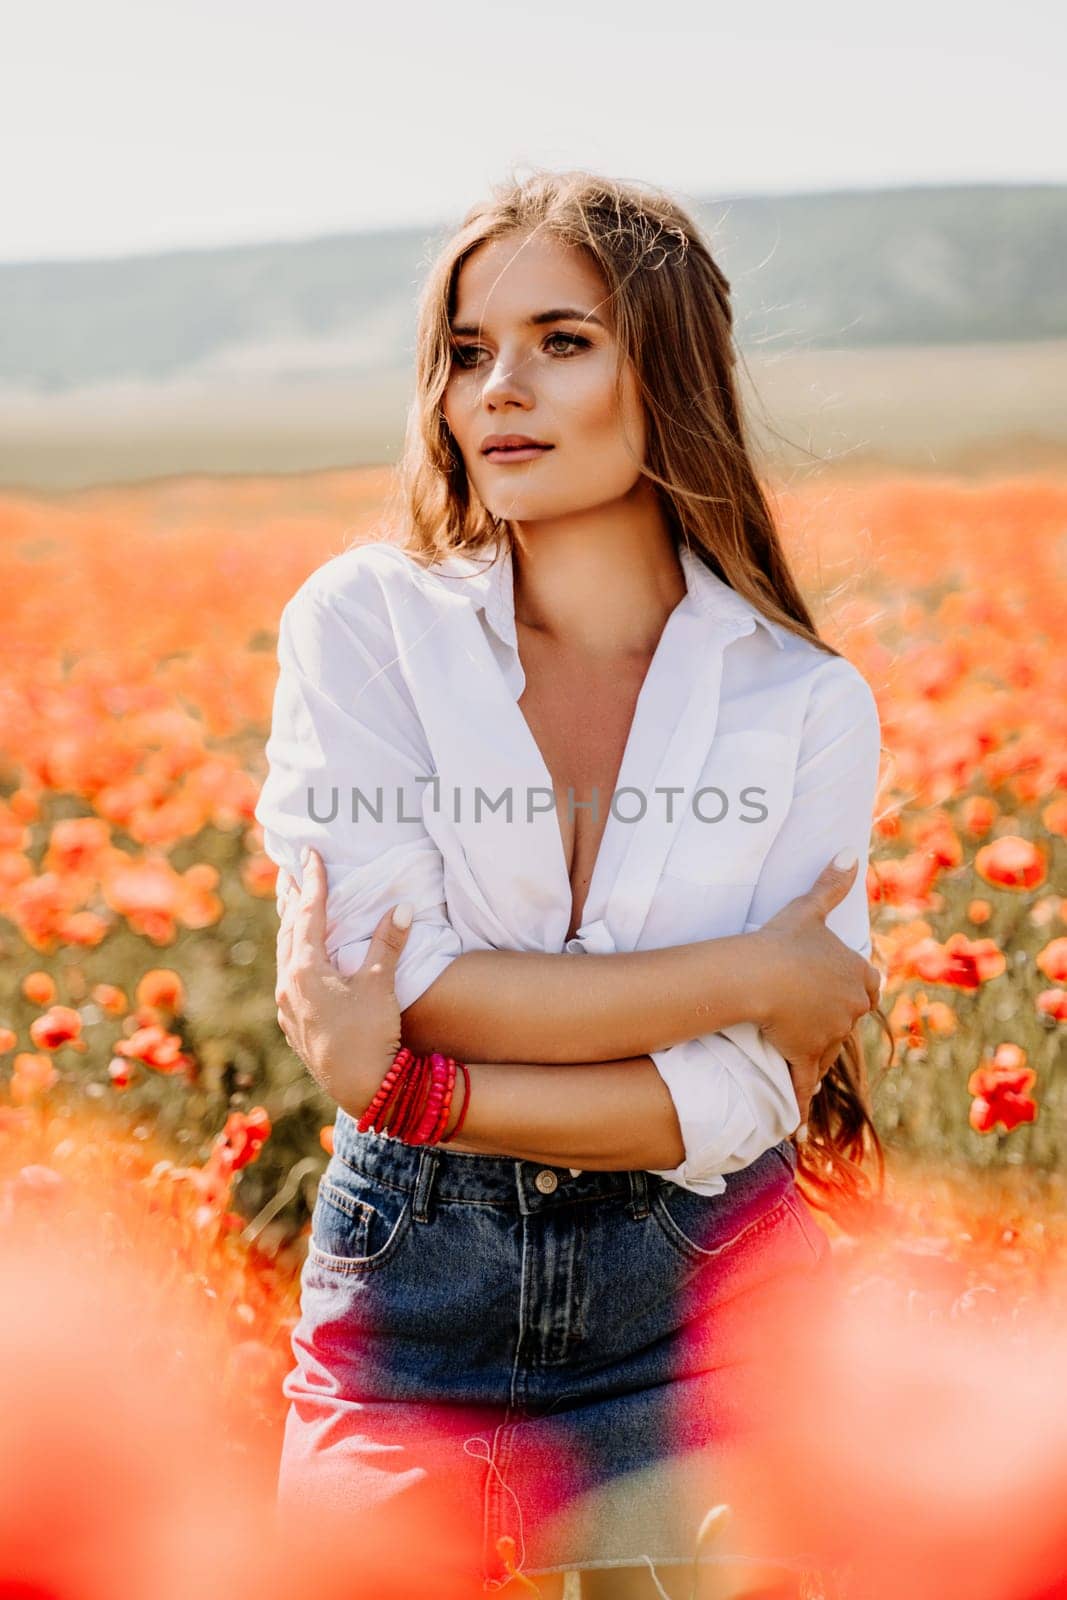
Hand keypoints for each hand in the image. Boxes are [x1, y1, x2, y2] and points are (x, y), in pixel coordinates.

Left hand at [274, 850, 412, 1116]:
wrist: (360, 1089)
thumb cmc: (369, 1035)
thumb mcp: (380, 985)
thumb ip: (388, 944)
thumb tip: (402, 906)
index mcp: (306, 968)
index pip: (308, 913)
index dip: (313, 881)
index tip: (311, 855)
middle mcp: (289, 983)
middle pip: (287, 930)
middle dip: (292, 899)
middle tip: (292, 871)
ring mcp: (288, 1006)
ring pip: (285, 955)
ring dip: (291, 928)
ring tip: (293, 907)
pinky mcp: (294, 1024)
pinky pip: (289, 977)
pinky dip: (294, 956)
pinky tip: (300, 960)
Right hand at [748, 852, 882, 1125]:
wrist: (759, 975)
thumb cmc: (784, 941)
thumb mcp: (809, 910)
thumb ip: (832, 884)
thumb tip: (849, 852)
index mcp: (858, 975)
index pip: (869, 987)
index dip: (854, 990)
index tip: (839, 991)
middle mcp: (852, 1007)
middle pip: (849, 1019)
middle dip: (832, 1019)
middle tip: (806, 1014)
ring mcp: (831, 1034)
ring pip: (828, 1047)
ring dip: (815, 1049)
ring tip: (790, 1044)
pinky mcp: (807, 1055)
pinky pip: (806, 1081)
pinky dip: (800, 1101)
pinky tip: (795, 1121)